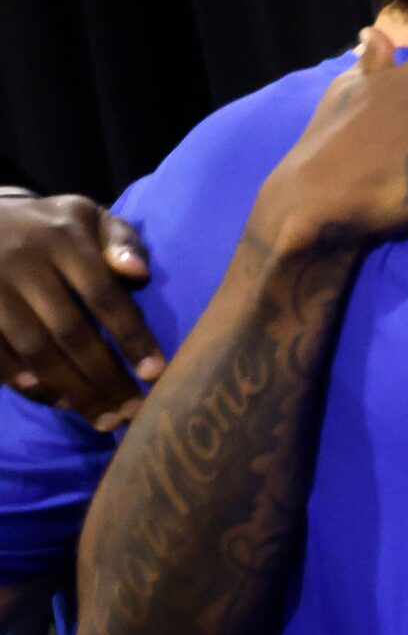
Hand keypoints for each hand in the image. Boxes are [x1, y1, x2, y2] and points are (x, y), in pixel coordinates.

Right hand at [0, 192, 162, 427]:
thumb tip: (138, 272)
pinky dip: (28, 384)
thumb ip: (122, 240)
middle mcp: (24, 264)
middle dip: (105, 377)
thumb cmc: (52, 227)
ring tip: (103, 417)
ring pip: (36, 351)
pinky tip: (59, 402)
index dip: (131, 338)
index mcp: (63, 240)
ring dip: (71, 390)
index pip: (103, 296)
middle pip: (71, 332)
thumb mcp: (88, 217)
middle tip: (134, 411)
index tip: (155, 374)